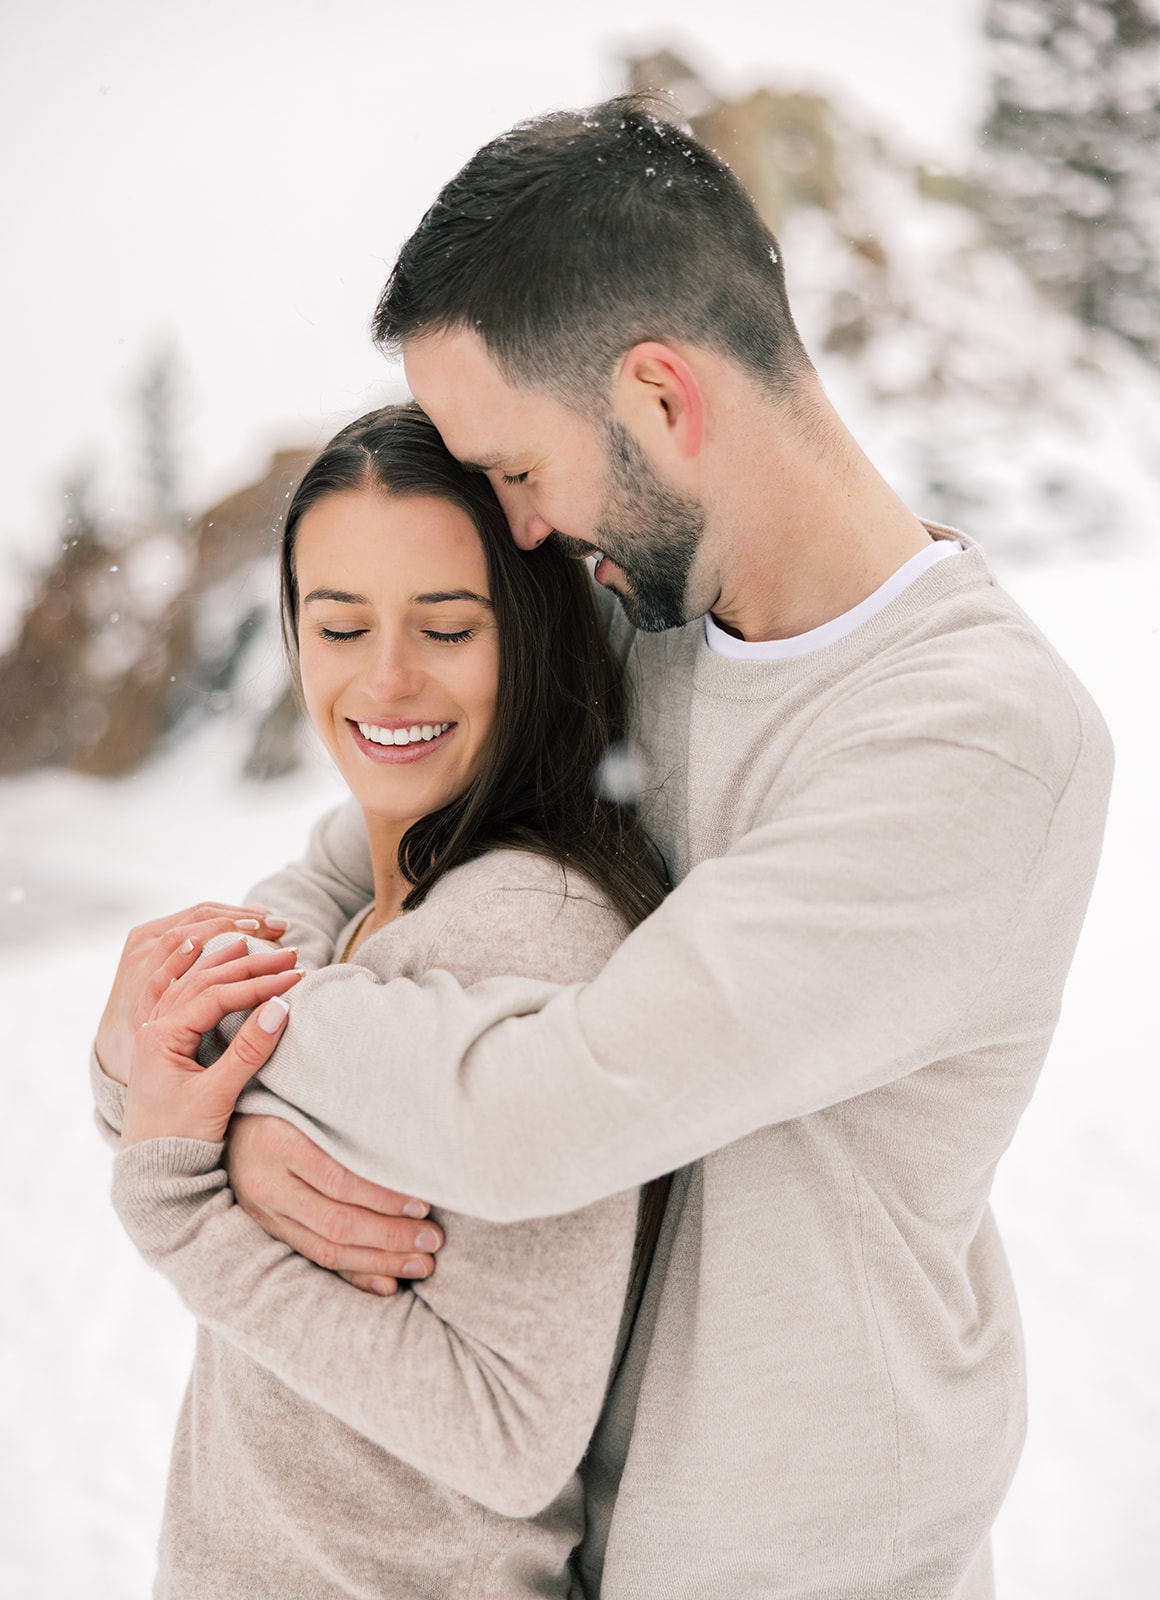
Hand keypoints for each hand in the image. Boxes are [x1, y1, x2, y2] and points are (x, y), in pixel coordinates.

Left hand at [122, 936, 302, 1145]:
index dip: (258, 984)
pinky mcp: (167, 1041)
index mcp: (160, 1036)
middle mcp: (154, 1026)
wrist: (152, 1169)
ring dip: (227, 962)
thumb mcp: (217, 1096)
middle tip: (290, 955)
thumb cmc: (181, 1138)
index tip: (295, 977)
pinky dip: (207, 973)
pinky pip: (186, 992)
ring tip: (259, 945)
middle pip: (204, 979)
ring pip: (192, 981)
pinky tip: (216, 959)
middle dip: (249, 964)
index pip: (215, 995)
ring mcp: (158, 1031)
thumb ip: (249, 1051)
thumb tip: (281, 1007)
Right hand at [226, 1115, 443, 1296]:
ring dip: (379, 1261)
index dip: (385, 1197)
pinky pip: (313, 1259)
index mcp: (279, 1143)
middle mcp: (266, 1183)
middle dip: (390, 1236)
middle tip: (433, 1241)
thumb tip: (405, 1149)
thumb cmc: (282, 1101)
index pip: (341, 1180)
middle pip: (336, 1222)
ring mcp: (262, 1213)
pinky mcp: (266, 1231)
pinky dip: (353, 1275)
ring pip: (325, 1249)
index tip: (425, 1204)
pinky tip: (386, 1283)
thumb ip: (345, 1123)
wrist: (217, 1119)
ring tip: (421, 1264)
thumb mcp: (305, 1099)